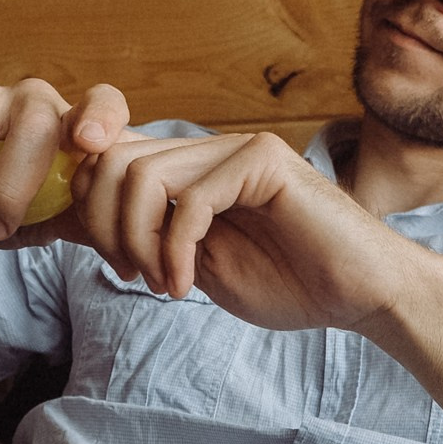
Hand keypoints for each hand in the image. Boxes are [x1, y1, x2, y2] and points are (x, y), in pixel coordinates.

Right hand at [0, 77, 130, 247]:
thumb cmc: (11, 201)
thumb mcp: (53, 214)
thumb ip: (88, 224)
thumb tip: (128, 262)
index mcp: (71, 124)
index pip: (102, 102)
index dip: (102, 117)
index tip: (91, 144)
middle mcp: (31, 99)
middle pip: (32, 128)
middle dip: (9, 191)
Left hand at [70, 131, 420, 332]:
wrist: (362, 296)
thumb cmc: (290, 283)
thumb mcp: (196, 264)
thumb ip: (150, 236)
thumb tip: (81, 223)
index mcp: (193, 168)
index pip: (111, 155)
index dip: (88, 204)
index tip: (111, 262)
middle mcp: (211, 147)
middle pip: (112, 159)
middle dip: (102, 224)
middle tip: (130, 274)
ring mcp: (238, 148)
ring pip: (141, 174)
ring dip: (137, 241)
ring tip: (163, 283)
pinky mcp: (264, 162)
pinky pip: (190, 200)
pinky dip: (174, 250)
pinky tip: (185, 285)